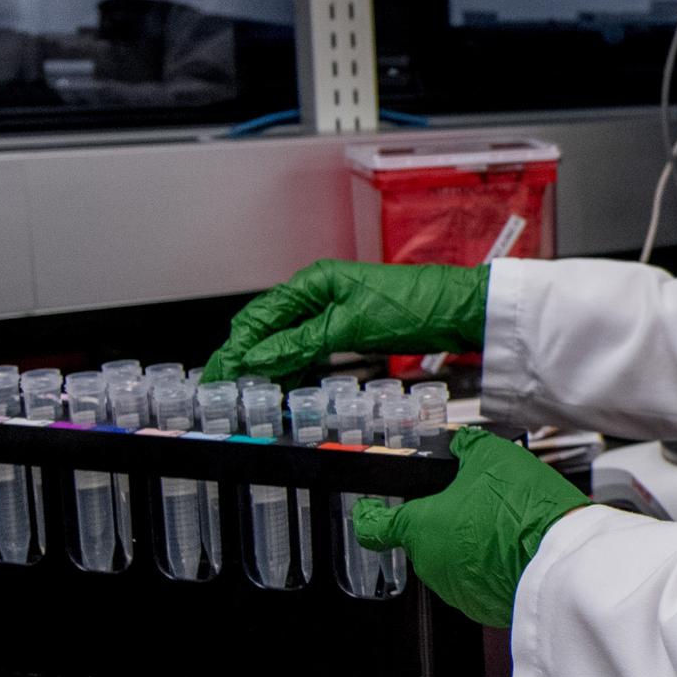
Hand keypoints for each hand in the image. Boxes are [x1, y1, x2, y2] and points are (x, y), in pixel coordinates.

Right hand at [204, 260, 490, 382]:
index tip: (217, 375)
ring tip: (248, 394)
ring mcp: (333, 313)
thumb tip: (257, 358)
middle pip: (267, 329)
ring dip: (267, 366)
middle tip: (222, 390)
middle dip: (243, 358)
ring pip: (286, 342)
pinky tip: (285, 387)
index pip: (258, 317)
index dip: (234, 347)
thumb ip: (300, 343)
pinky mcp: (349, 331)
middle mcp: (319, 294)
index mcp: (313, 282)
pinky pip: (310, 350)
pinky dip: (294, 368)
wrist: (459, 310)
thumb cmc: (414, 304)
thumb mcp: (348, 327)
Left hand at [352, 430, 588, 627]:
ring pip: (453, 560)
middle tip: (477, 504)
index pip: (374, 526)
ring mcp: (457, 590)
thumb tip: (463, 443)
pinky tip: (515, 549)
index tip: (368, 511)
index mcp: (422, 528)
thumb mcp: (494, 457)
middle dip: (446, 522)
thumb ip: (468, 448)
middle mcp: (432, 564)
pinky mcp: (483, 607)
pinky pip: (479, 581)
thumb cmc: (524, 512)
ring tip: (504, 526)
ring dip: (470, 545)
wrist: (561, 558)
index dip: (369, 515)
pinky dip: (491, 566)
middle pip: (425, 538)